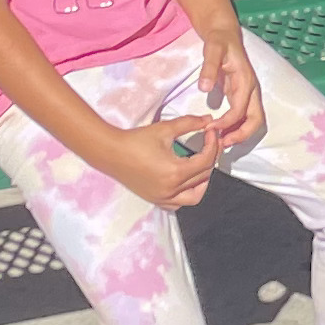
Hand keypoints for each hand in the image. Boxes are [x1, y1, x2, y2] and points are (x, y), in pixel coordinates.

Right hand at [101, 114, 223, 209]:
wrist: (111, 152)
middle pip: (203, 177)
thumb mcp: (165, 129)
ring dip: (203, 182)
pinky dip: (187, 195)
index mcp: (176, 172)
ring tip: (202, 165)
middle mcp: (171, 190)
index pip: (206, 161)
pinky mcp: (155, 199)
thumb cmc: (135, 140)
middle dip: (211, 158)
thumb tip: (208, 120)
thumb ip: (189, 123)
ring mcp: (163, 197)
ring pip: (194, 197)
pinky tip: (186, 181)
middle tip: (210, 144)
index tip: (212, 132)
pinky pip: (178, 204)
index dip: (213, 145)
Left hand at [194, 31, 266, 159]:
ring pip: (253, 120)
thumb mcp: (213, 49)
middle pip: (256, 120)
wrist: (225, 34)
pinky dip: (237, 128)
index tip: (210, 128)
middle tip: (222, 144)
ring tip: (221, 142)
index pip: (240, 110)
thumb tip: (204, 88)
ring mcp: (249, 93)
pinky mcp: (242, 95)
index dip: (226, 123)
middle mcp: (251, 89)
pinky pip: (245, 116)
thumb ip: (209, 67)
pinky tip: (222, 132)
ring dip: (240, 134)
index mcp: (246, 81)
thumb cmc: (219, 41)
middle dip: (242, 135)